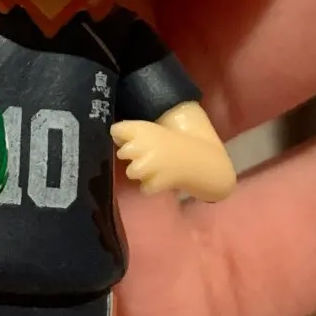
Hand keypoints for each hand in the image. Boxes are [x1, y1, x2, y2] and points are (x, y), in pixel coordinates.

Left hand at [112, 103, 236, 199]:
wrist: (202, 160)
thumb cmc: (176, 143)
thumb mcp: (155, 130)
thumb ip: (134, 132)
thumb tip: (113, 134)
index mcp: (146, 128)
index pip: (117, 129)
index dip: (120, 134)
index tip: (125, 137)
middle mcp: (145, 145)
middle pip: (123, 152)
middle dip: (130, 155)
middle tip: (144, 155)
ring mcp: (149, 166)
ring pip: (131, 172)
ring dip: (139, 171)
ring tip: (153, 168)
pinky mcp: (156, 183)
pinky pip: (144, 187)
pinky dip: (150, 185)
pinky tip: (161, 178)